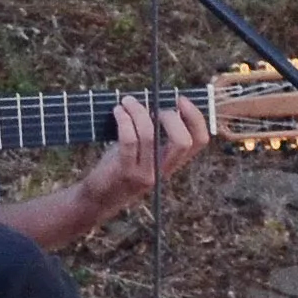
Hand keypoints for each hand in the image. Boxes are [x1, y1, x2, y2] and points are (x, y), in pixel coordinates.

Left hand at [83, 97, 210, 221]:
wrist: (98, 198)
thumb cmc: (119, 168)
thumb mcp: (142, 152)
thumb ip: (152, 134)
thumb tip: (153, 100)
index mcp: (172, 163)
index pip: (199, 142)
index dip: (196, 118)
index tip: (180, 99)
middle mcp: (163, 170)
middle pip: (183, 142)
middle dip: (171, 117)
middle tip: (153, 106)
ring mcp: (145, 173)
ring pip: (150, 136)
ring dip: (139, 112)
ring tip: (127, 101)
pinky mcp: (125, 172)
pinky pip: (129, 141)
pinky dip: (124, 121)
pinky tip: (117, 111)